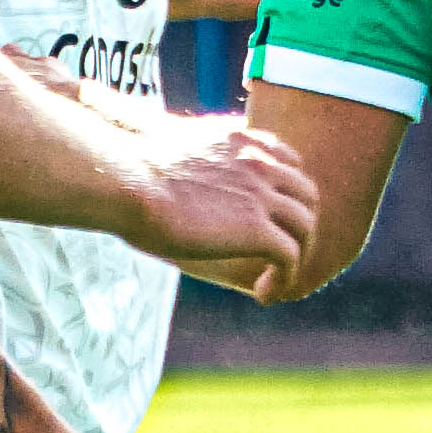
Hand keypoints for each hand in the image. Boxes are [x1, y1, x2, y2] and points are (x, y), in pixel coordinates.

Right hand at [112, 114, 315, 293]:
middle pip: (306, 193)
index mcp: (239, 139)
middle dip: (299, 223)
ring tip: (274, 279)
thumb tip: (141, 150)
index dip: (285, 190)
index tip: (272, 213)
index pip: (287, 158)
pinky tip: (264, 293)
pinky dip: (283, 278)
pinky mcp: (258, 229)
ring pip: (305, 225)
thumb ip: (183, 157)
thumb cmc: (126, 168)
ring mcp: (263, 194)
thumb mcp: (163, 150)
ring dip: (297, 255)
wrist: (125, 179)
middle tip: (280, 251)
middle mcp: (259, 161)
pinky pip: (290, 257)